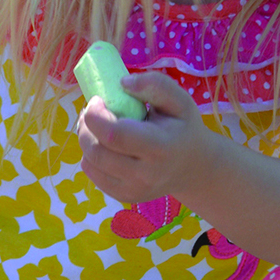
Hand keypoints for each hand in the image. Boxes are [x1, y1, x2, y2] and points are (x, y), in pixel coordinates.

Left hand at [76, 69, 215, 204]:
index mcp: (160, 148)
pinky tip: (103, 144)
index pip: (114, 135)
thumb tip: (122, 83)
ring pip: (90, 162)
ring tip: (97, 126)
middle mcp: (145, 175)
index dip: (96, 115)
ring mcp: (133, 190)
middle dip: (85, 126)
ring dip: (85, 139)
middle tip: (92, 111)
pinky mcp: (124, 196)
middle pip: (97, 151)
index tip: (97, 99)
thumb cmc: (183, 128)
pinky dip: (90, 155)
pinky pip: (91, 173)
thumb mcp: (180, 101)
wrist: (193, 167)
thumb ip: (156, 85)